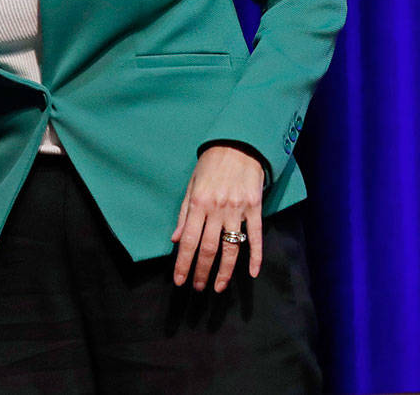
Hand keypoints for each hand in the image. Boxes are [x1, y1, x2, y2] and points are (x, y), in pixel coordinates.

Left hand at [170, 145, 264, 292]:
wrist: (238, 146)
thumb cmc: (210, 165)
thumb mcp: (191, 185)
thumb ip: (184, 213)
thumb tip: (176, 239)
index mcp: (198, 204)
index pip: (189, 241)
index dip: (184, 263)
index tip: (179, 280)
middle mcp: (217, 210)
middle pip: (209, 249)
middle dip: (202, 271)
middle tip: (197, 288)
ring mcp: (238, 210)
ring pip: (231, 248)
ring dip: (224, 271)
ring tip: (218, 287)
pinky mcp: (255, 209)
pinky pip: (257, 237)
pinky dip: (256, 257)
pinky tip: (251, 273)